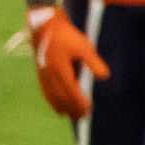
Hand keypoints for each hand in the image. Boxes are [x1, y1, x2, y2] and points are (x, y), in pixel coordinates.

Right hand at [24, 4, 106, 120]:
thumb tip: (104, 76)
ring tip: (69, 116)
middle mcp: (50, 75)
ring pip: (51, 96)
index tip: (88, 110)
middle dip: (71, 108)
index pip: (72, 91)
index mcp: (61, 70)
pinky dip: (51, 100)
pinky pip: (45, 91)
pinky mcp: (40, 72)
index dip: (79, 102)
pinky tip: (55, 106)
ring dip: (61, 107)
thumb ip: (93, 62)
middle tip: (82, 118)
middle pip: (61, 97)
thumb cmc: (67, 36)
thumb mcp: (84, 46)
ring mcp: (43, 74)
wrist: (44, 26)